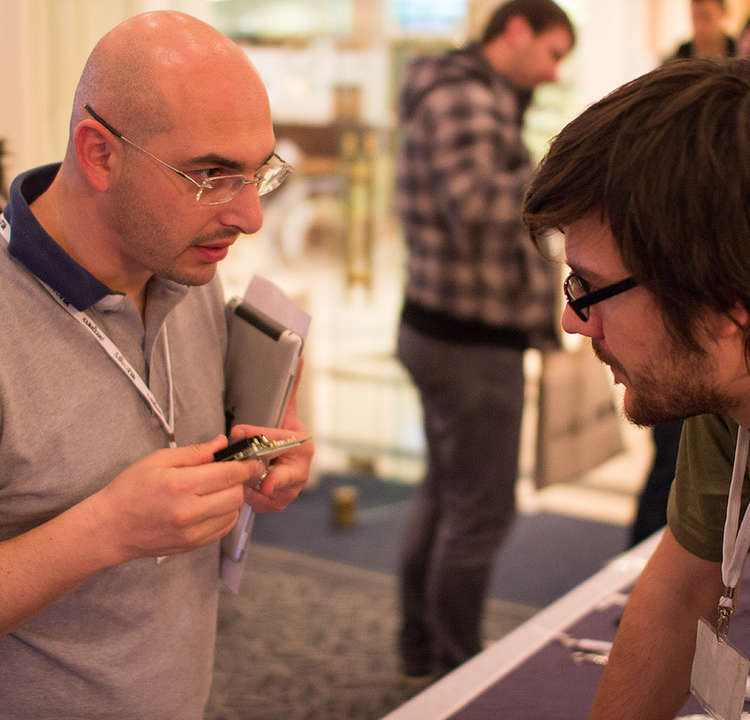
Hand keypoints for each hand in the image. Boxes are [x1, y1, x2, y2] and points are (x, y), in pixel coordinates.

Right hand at [93, 435, 260, 562]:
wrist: (110, 527)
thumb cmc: (129, 491)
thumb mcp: (158, 460)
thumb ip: (195, 452)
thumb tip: (220, 444)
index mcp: (180, 486)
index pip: (229, 474)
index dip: (246, 465)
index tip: (252, 460)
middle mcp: (189, 512)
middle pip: (236, 494)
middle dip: (238, 481)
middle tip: (230, 472)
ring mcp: (192, 532)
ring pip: (233, 512)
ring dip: (232, 498)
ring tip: (215, 490)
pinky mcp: (192, 545)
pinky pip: (223, 528)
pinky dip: (224, 515)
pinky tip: (210, 506)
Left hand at [228, 358, 313, 511]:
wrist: (286, 462)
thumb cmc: (281, 435)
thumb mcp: (284, 410)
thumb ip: (291, 386)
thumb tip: (300, 354)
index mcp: (301, 442)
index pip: (277, 438)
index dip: (256, 433)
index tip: (239, 430)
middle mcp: (301, 466)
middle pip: (278, 471)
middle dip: (258, 471)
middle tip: (242, 469)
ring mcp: (293, 487)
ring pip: (269, 491)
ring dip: (252, 486)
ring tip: (238, 476)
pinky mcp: (281, 502)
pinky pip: (263, 503)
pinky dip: (252, 498)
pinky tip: (244, 488)